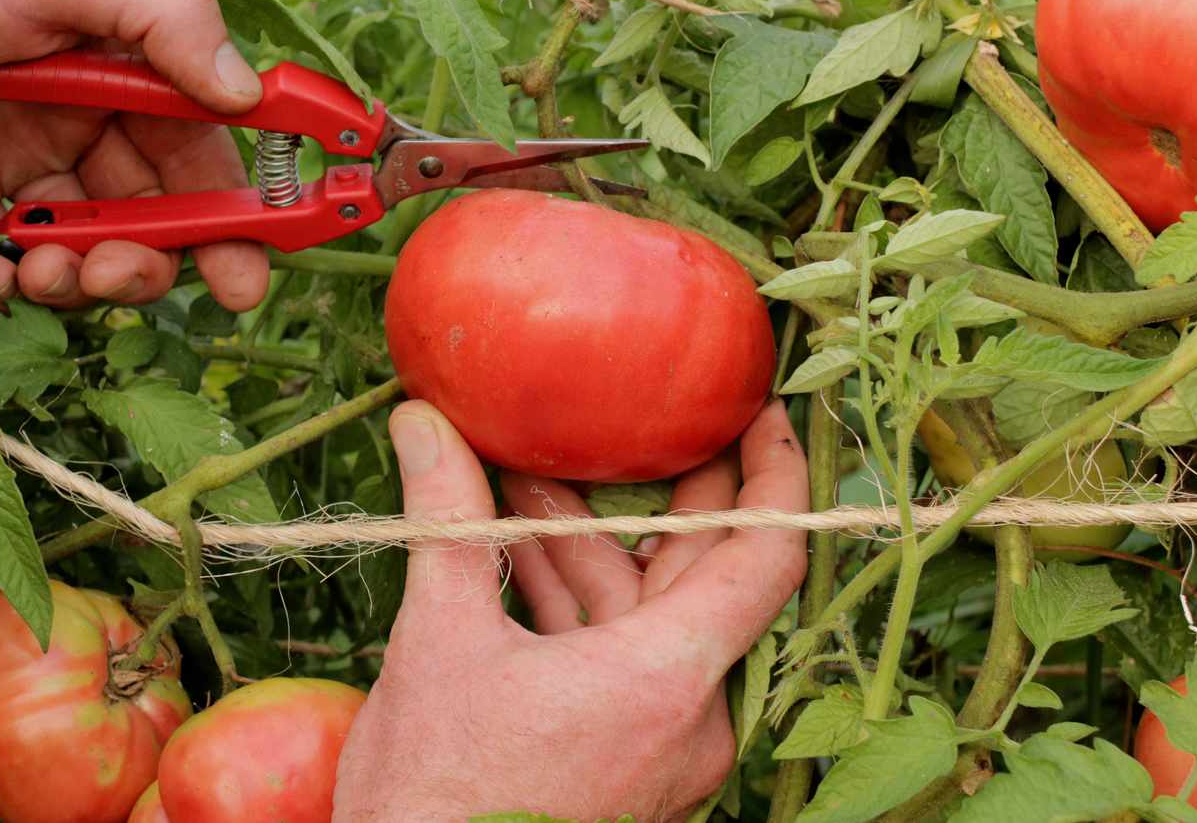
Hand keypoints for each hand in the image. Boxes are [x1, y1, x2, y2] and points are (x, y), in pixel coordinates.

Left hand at [0, 0, 268, 311]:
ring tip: (52, 272)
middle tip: (146, 284)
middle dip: (163, 257)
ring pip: (90, 247)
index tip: (258, 260)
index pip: (202, 140)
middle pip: (155, 207)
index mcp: (116, 56)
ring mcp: (17, 163)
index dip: (238, 202)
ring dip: (90, 276)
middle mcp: (77, 113)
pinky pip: (12, 267)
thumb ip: (165, 15)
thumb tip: (246, 92)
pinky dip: (15, 286)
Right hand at [334, 400, 808, 821]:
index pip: (764, 555)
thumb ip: (448, 520)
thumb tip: (420, 419)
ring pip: (645, 618)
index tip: (763, 412)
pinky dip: (578, 609)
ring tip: (522, 486)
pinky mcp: (629, 764)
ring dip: (590, 551)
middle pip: (701, 576)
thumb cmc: (436, 795)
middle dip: (659, 493)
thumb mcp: (440, 640)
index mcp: (666, 679)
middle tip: (639, 420)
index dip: (775, 472)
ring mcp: (662, 748)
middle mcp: (689, 717)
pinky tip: (518, 560)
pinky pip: (622, 662)